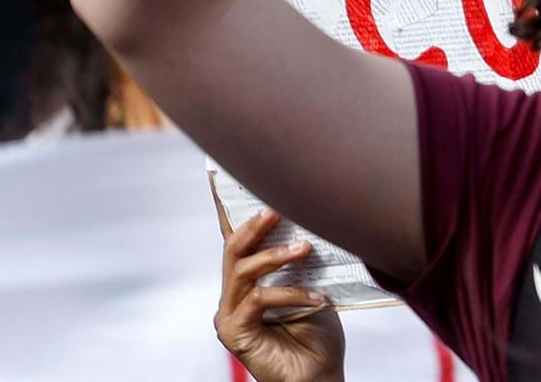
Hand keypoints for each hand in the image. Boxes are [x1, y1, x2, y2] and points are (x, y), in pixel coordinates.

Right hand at [215, 210, 345, 381]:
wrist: (320, 375)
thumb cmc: (319, 333)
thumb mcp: (315, 284)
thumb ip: (304, 259)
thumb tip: (314, 219)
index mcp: (251, 281)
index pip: (237, 239)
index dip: (229, 209)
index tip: (220, 177)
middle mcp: (234, 295)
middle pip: (232, 249)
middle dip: (253, 224)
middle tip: (276, 207)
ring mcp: (231, 314)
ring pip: (243, 270)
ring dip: (276, 255)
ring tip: (306, 247)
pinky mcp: (235, 333)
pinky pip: (259, 300)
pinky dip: (290, 293)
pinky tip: (317, 296)